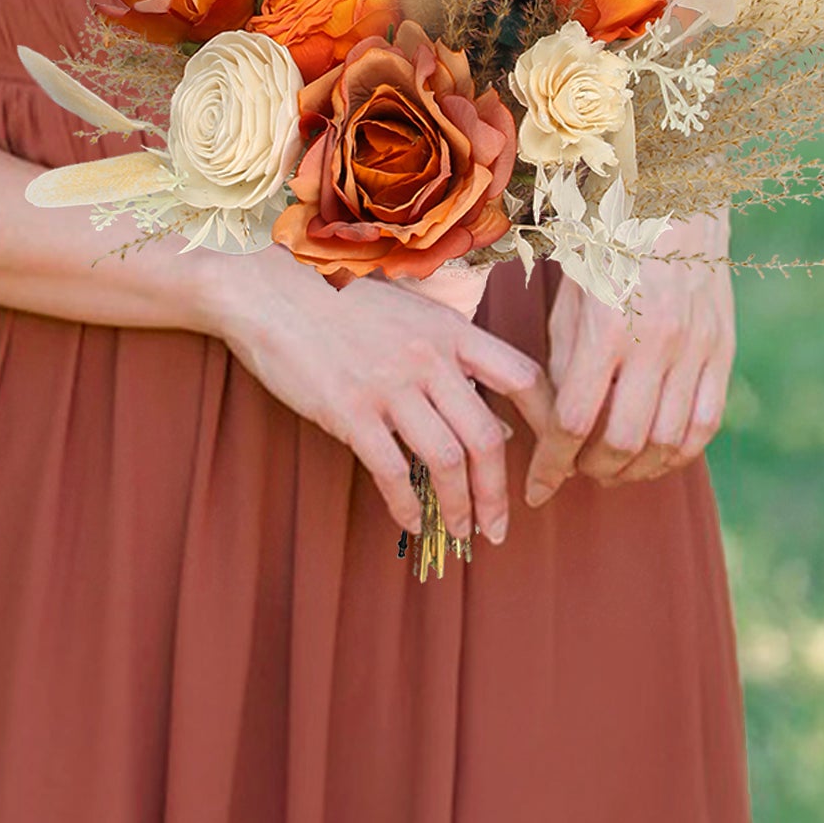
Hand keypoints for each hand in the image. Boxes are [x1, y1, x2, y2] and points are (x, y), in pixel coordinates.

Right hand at [207, 247, 559, 543]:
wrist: (270, 290)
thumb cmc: (341, 303)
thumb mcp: (411, 319)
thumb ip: (455, 364)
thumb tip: (497, 423)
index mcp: (451, 330)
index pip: (522, 377)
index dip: (547, 422)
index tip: (553, 457)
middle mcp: (429, 358)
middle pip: (486, 436)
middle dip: (498, 492)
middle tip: (500, 525)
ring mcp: (390, 384)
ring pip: (447, 460)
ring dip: (460, 507)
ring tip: (462, 532)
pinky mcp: (350, 410)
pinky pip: (393, 471)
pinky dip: (408, 506)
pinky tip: (412, 522)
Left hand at [526, 208, 735, 503]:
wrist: (675, 196)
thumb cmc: (607, 241)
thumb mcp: (569, 294)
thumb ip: (564, 361)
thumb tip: (558, 423)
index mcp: (607, 327)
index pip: (575, 422)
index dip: (551, 466)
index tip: (535, 489)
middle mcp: (656, 343)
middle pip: (622, 443)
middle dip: (591, 471)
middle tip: (574, 473)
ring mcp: (696, 349)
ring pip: (668, 443)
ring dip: (635, 470)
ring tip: (611, 470)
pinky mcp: (722, 349)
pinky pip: (706, 424)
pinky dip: (679, 453)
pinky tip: (657, 457)